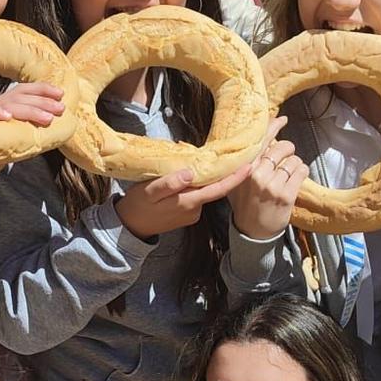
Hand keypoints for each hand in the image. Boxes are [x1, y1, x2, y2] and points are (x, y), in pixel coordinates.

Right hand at [0, 82, 67, 194]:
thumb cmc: (0, 151)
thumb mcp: (22, 137)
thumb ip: (35, 129)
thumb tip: (59, 125)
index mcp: (9, 105)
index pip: (25, 90)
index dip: (43, 89)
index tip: (60, 94)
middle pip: (20, 96)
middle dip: (42, 102)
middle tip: (59, 110)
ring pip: (9, 105)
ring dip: (30, 111)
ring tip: (47, 119)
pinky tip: (8, 117)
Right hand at [114, 152, 261, 239]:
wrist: (130, 227)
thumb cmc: (138, 206)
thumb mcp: (149, 191)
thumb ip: (169, 183)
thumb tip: (190, 172)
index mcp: (188, 202)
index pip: (218, 189)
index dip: (235, 178)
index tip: (249, 166)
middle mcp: (195, 209)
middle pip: (213, 188)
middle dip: (221, 173)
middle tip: (228, 154)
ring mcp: (192, 213)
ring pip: (203, 191)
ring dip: (204, 178)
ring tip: (200, 161)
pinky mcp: (188, 214)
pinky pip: (196, 196)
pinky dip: (195, 186)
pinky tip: (187, 177)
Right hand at [228, 124, 306, 239]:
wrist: (252, 232)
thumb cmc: (246, 204)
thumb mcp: (239, 181)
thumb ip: (248, 162)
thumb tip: (264, 141)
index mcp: (244, 168)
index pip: (261, 141)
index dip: (273, 126)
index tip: (282, 119)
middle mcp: (257, 174)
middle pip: (282, 147)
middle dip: (288, 150)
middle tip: (285, 159)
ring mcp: (272, 184)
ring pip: (293, 160)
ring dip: (294, 164)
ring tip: (288, 174)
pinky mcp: (286, 194)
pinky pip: (301, 171)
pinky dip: (301, 171)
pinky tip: (295, 179)